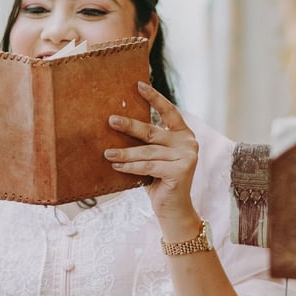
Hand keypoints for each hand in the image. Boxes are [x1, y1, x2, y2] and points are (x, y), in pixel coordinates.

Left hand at [105, 81, 198, 223]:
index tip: (138, 85)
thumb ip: (148, 144)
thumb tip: (118, 124)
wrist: (174, 210)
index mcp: (183, 135)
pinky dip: (130, 166)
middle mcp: (188, 142)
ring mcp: (187, 156)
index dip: (155, 98)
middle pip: (153, 132)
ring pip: (148, 152)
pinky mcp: (181, 170)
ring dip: (124, 152)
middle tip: (111, 120)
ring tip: (107, 153)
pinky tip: (116, 165)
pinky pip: (149, 166)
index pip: (169, 111)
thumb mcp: (155, 158)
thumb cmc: (159, 181)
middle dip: (130, 126)